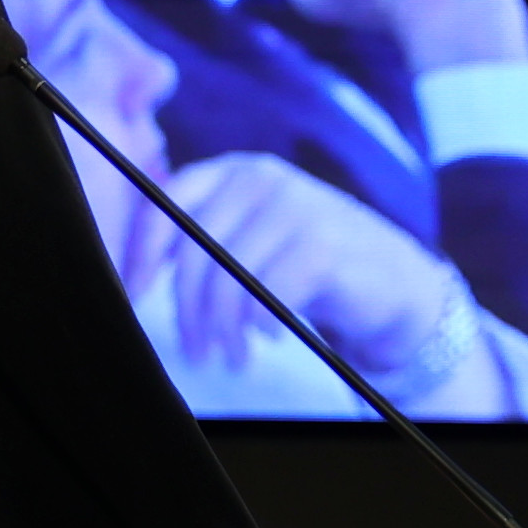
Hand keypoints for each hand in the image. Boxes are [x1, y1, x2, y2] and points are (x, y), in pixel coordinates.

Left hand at [166, 148, 496, 406]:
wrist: (394, 280)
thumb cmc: (310, 264)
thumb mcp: (254, 234)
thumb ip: (206, 234)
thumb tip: (136, 270)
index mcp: (236, 171)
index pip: (165, 204)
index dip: (140, 253)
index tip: (133, 296)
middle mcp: (262, 179)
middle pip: (194, 251)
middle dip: (188, 311)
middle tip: (196, 350)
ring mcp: (295, 207)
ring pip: (227, 278)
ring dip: (225, 329)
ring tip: (233, 356)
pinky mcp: (322, 244)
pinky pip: (266, 294)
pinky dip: (261, 324)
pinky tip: (271, 336)